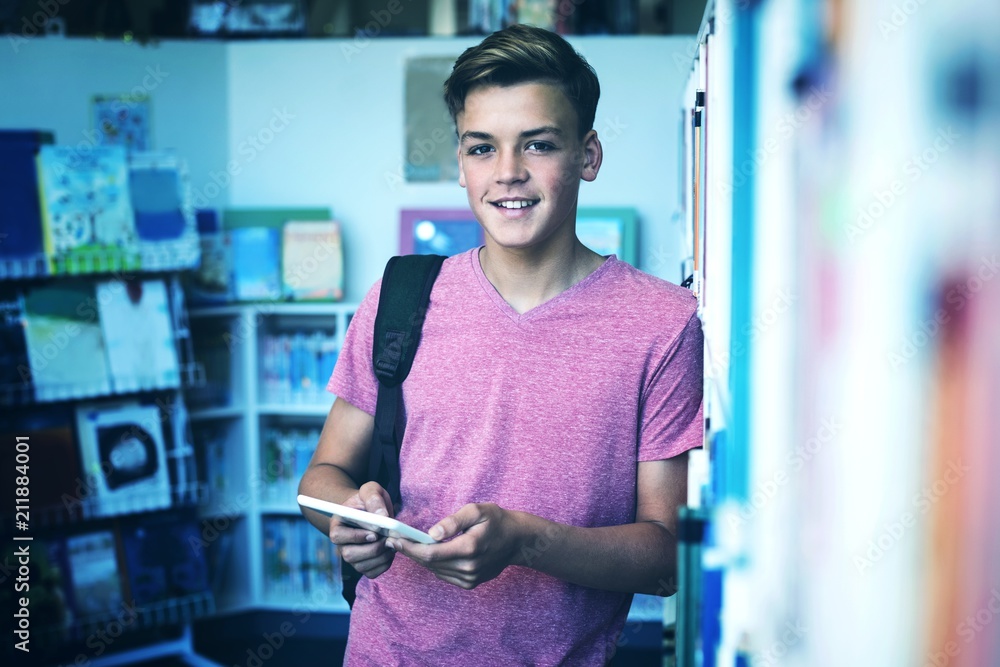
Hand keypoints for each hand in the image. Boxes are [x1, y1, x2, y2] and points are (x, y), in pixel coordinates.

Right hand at [329, 482, 394, 578]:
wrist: (373, 512)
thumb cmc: (369, 501)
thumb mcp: (371, 490)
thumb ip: (374, 499)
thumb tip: (382, 516)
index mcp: (338, 525)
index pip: (338, 536)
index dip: (356, 537)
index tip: (374, 533)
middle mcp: (342, 544)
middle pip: (349, 555)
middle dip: (372, 549)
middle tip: (388, 539)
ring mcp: (352, 556)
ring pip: (362, 566)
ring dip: (381, 556)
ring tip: (391, 542)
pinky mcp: (363, 565)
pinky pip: (372, 573)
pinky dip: (384, 564)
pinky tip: (390, 551)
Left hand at [387, 503, 520, 589]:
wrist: (517, 540)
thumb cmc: (497, 520)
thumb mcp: (476, 511)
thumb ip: (453, 522)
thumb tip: (431, 534)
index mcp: (468, 548)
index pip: (430, 553)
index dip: (409, 548)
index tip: (394, 539)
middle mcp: (468, 568)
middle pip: (429, 563)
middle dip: (410, 552)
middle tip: (394, 540)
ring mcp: (470, 578)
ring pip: (435, 570)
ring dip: (421, 559)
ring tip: (408, 545)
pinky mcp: (470, 583)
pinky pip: (445, 575)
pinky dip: (434, 565)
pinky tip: (430, 553)